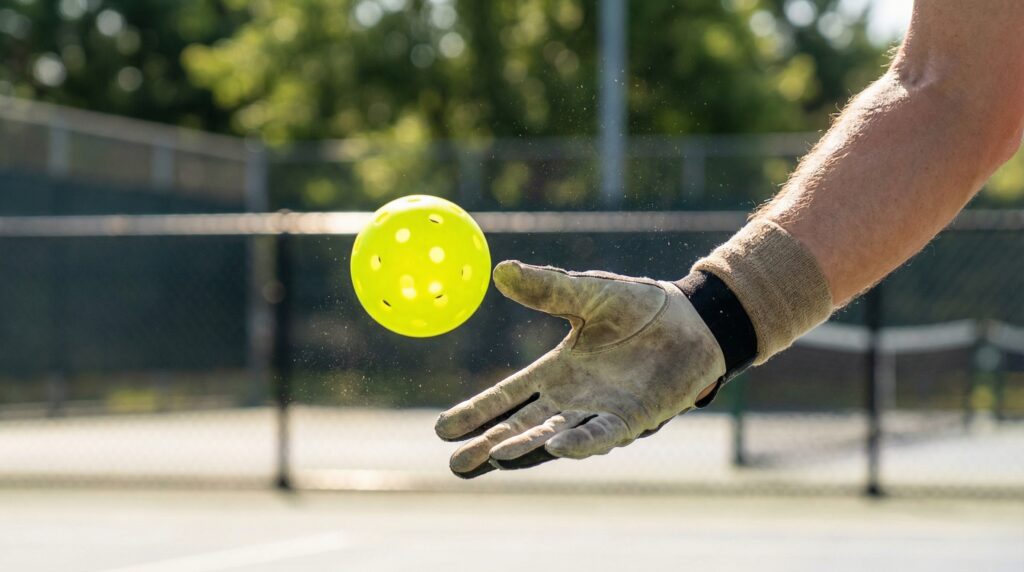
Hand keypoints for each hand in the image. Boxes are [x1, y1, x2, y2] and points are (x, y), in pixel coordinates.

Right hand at [434, 260, 726, 477]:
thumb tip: (500, 271)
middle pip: (522, 427)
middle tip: (456, 462)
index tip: (443, 429)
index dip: (477, 413)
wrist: (694, 319)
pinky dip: (580, 443)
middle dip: (490, 445)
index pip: (508, 397)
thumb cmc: (639, 307)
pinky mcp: (633, 418)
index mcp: (556, 372)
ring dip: (526, 448)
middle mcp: (572, 399)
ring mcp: (600, 412)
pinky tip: (556, 446)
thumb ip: (547, 287)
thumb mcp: (587, 293)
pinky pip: (602, 435)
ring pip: (554, 437)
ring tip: (493, 457)